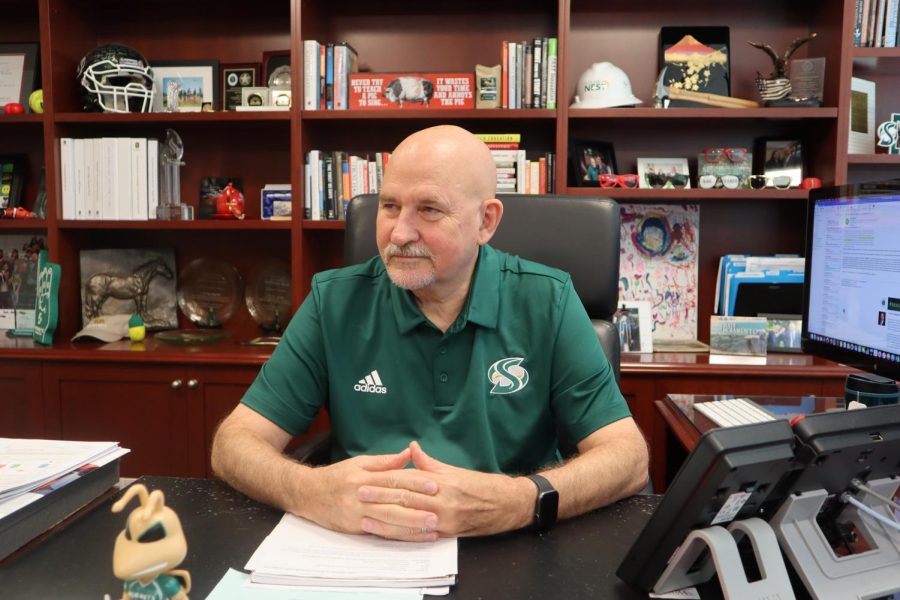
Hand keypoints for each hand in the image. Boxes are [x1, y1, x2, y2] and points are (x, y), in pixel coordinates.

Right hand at [298, 447, 439, 540]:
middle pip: (393, 502)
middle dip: (417, 508)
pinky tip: (413, 537)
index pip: (394, 480)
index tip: (434, 485)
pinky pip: (380, 533)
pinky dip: (399, 536)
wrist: (307, 494)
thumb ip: (384, 462)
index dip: (415, 483)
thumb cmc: (336, 477)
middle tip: (438, 512)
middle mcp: (361, 496)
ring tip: (431, 528)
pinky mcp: (355, 528)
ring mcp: (358, 514)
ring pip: (388, 521)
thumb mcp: (358, 463)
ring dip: (411, 525)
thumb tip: (408, 454)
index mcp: (365, 477)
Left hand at [358, 441, 532, 538]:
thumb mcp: (453, 470)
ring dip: (386, 521)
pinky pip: (421, 536)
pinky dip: (403, 536)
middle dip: (380, 499)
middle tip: (359, 496)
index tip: (366, 481)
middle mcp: (442, 500)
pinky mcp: (448, 533)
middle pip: (405, 500)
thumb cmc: (480, 485)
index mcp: (442, 482)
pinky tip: (389, 535)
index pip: (408, 481)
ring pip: (410, 520)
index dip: (385, 482)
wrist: (505, 504)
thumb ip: (429, 462)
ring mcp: (445, 519)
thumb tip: (411, 448)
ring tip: (365, 518)